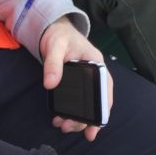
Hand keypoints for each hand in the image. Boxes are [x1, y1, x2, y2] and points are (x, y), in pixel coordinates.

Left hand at [40, 17, 112, 140]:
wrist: (54, 29)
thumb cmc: (59, 35)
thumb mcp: (55, 46)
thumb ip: (53, 64)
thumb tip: (50, 85)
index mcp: (96, 62)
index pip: (105, 89)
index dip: (103, 109)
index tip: (95, 126)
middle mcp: (95, 72)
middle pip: (97, 100)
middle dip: (86, 118)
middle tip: (70, 127)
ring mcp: (87, 78)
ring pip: (88, 103)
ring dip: (78, 117)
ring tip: (63, 125)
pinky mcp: (78, 82)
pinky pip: (79, 100)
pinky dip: (72, 111)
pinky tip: (60, 118)